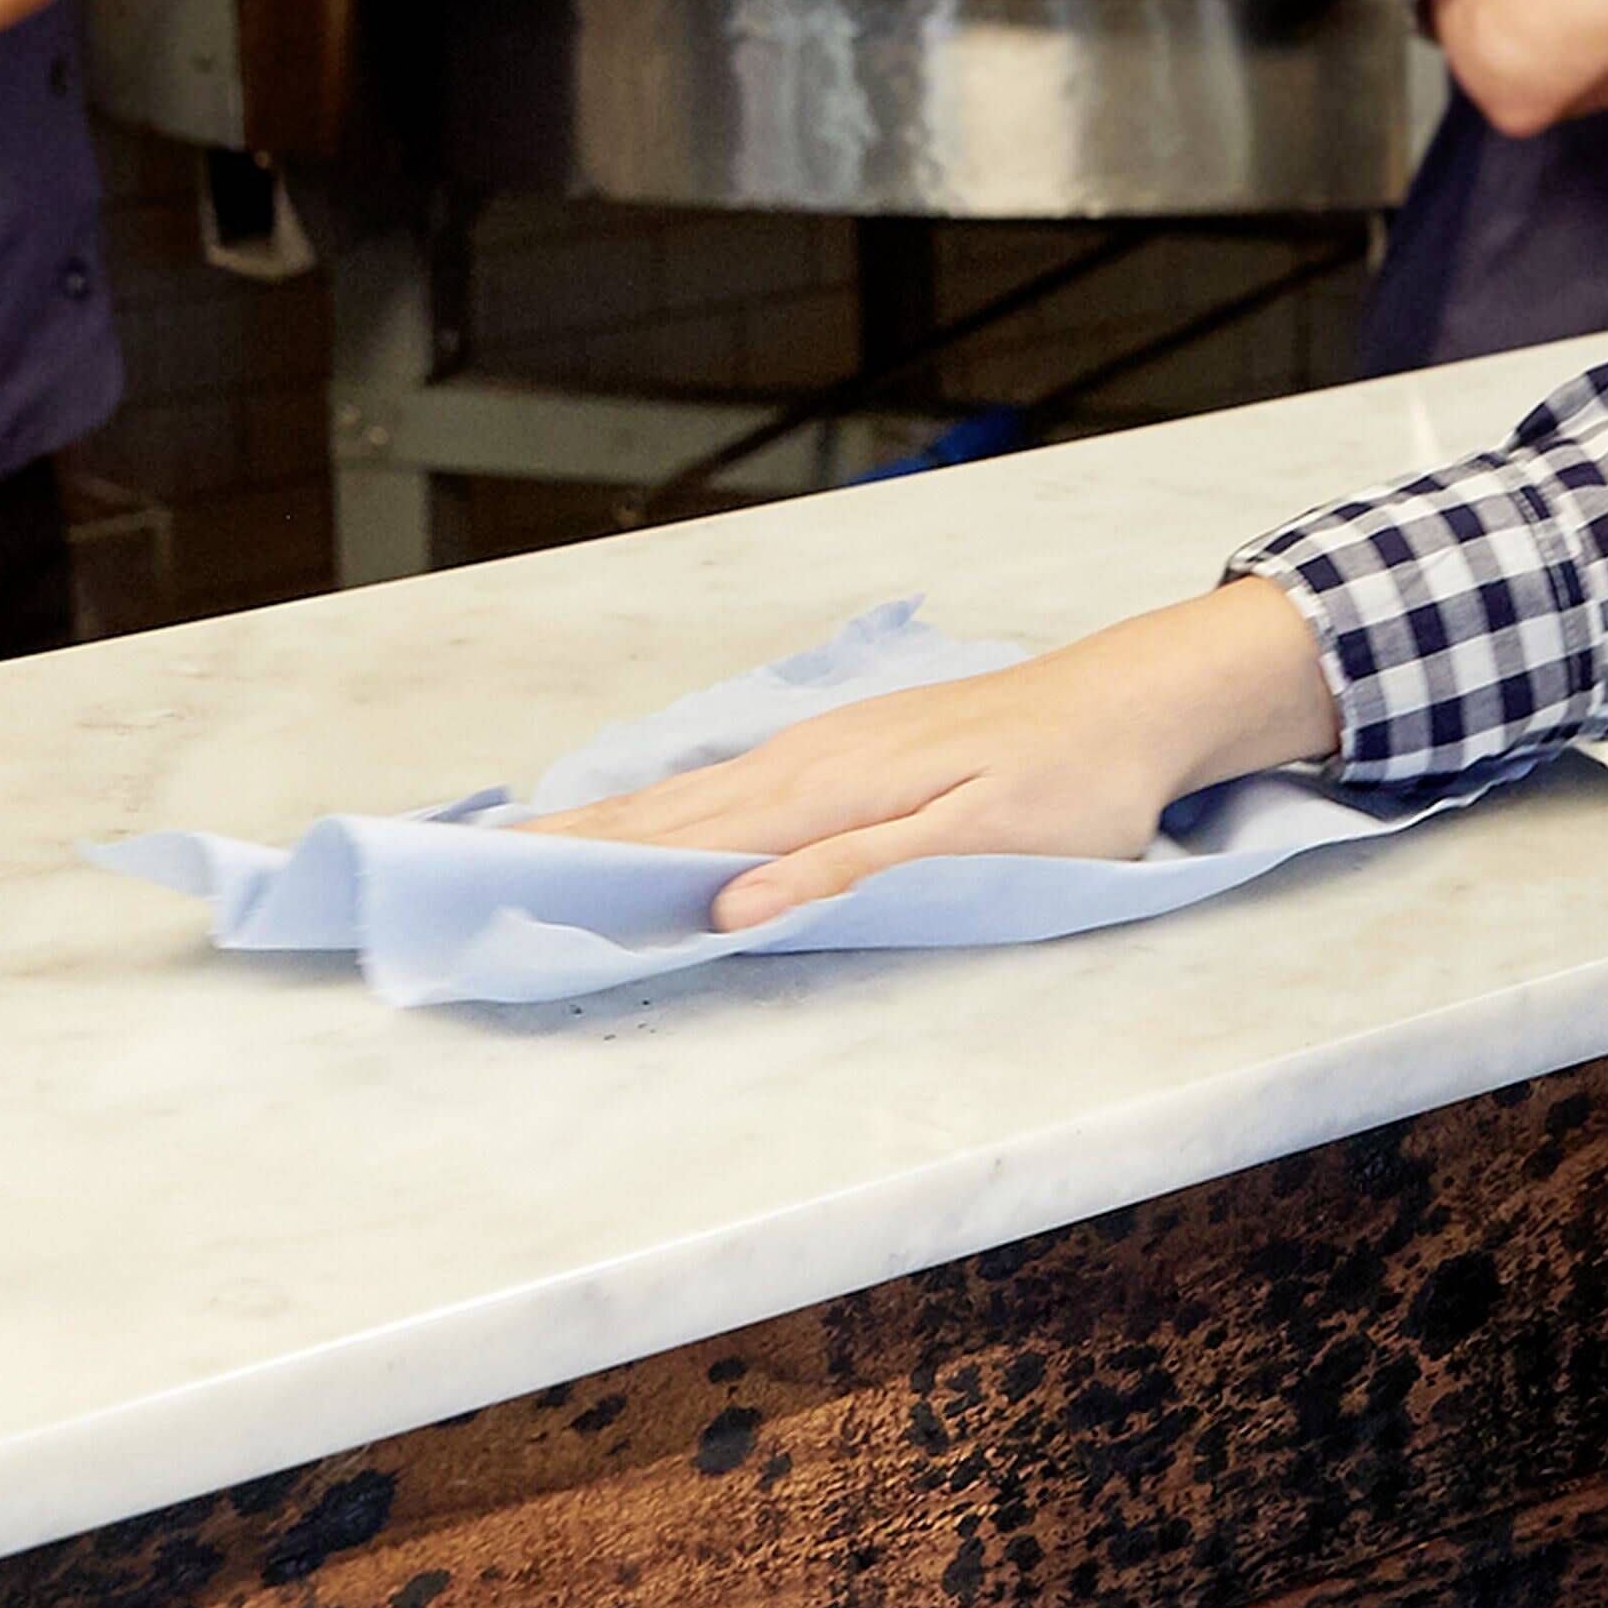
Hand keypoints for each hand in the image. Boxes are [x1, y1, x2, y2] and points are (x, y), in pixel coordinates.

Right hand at [522, 581, 1339, 932]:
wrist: (1130, 702)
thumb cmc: (1069, 786)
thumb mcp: (976, 841)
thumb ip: (853, 871)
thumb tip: (735, 906)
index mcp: (824, 790)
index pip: (680, 837)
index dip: (592, 862)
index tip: (507, 881)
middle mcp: (803, 761)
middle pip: (663, 811)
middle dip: (568, 840)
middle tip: (477, 866)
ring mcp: (819, 749)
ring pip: (688, 794)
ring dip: (606, 820)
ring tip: (530, 840)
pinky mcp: (840, 751)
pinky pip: (725, 785)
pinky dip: (665, 805)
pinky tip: (647, 815)